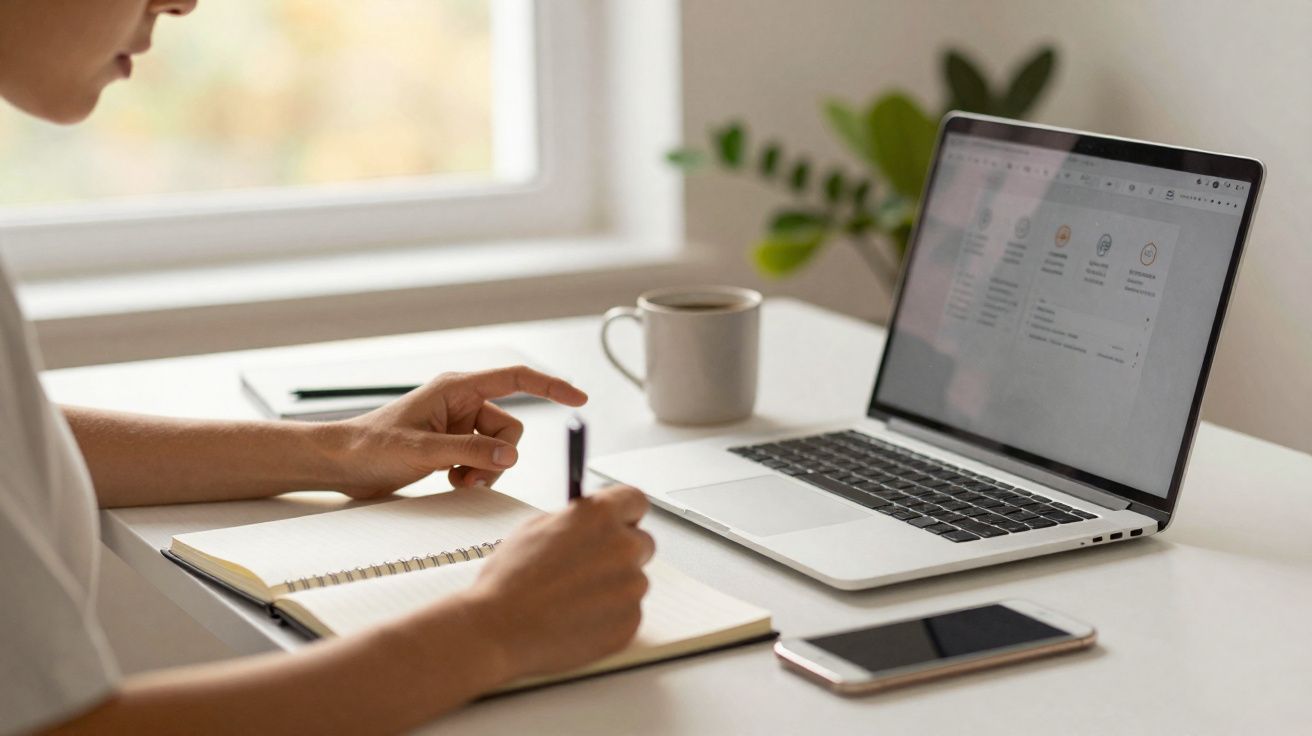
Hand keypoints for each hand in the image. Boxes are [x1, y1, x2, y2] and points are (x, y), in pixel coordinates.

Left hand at [328, 365, 587, 497]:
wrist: (343, 464)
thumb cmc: (371, 445)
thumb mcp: (423, 451)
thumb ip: (469, 453)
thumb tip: (509, 458)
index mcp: (457, 389)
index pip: (516, 379)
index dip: (551, 387)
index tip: (579, 399)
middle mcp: (463, 403)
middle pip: (510, 429)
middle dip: (497, 457)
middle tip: (467, 476)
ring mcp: (459, 426)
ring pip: (499, 450)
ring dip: (484, 470)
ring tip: (454, 480)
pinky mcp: (454, 446)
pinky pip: (485, 461)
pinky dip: (474, 475)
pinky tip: (449, 480)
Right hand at [459, 485, 654, 680]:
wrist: (497, 630)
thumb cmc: (509, 581)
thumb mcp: (535, 528)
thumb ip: (574, 521)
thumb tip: (590, 522)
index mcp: (599, 516)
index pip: (635, 500)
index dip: (625, 513)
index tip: (620, 522)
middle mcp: (623, 547)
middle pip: (642, 543)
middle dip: (621, 552)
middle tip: (590, 568)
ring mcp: (630, 587)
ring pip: (634, 581)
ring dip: (614, 587)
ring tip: (573, 599)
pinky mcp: (630, 622)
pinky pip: (628, 613)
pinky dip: (610, 616)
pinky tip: (578, 619)